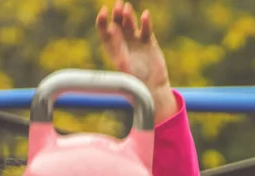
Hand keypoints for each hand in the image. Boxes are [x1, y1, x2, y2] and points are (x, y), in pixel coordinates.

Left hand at [96, 2, 177, 122]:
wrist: (151, 89)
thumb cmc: (134, 82)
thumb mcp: (124, 66)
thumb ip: (118, 48)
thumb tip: (112, 28)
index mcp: (113, 51)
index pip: (105, 33)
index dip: (103, 22)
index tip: (103, 12)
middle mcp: (123, 44)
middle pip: (118, 25)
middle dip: (116, 15)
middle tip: (117, 6)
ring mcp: (136, 42)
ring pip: (131, 25)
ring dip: (128, 17)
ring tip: (126, 9)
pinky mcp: (148, 42)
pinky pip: (146, 29)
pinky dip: (145, 22)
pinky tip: (144, 15)